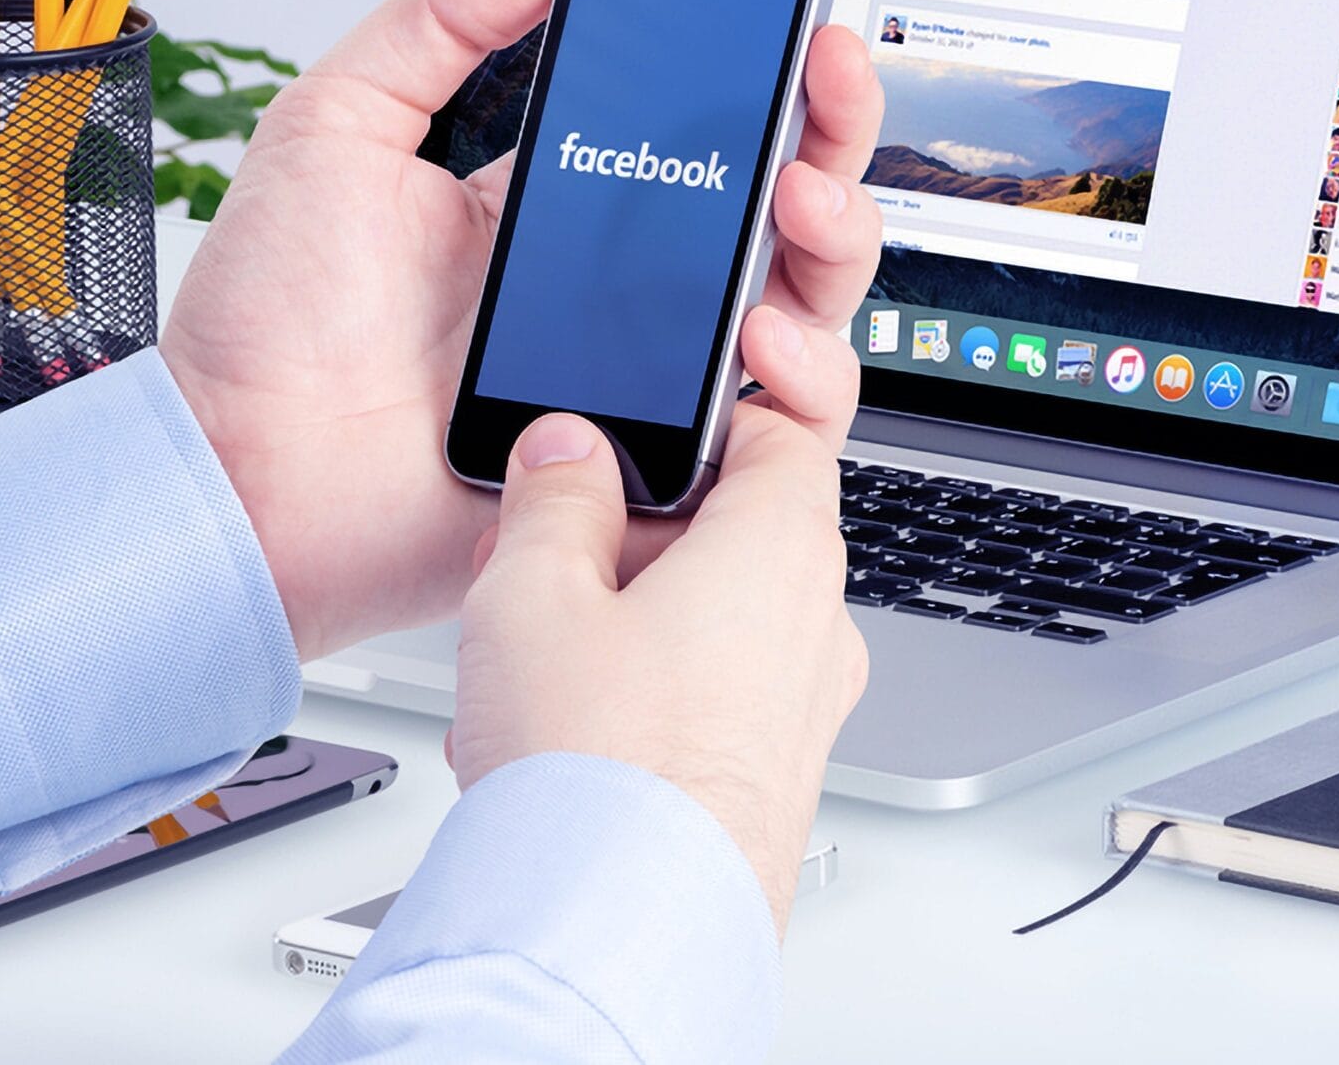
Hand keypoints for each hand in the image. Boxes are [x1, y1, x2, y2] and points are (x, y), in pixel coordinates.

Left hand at [161, 0, 885, 658]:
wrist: (237, 474)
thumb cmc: (266, 325)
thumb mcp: (336, 122)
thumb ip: (438, 18)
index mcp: (557, 206)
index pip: (699, 128)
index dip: (766, 71)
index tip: (795, 12)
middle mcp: (618, 293)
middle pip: (779, 209)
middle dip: (830, 134)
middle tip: (825, 81)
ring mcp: (642, 384)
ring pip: (801, 313)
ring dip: (834, 243)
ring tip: (800, 204)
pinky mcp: (649, 475)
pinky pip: (771, 442)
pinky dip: (803, 382)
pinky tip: (761, 334)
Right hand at [448, 405, 869, 935]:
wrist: (614, 931)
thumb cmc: (595, 767)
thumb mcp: (532, 587)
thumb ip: (554, 496)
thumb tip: (568, 452)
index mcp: (782, 549)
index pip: (786, 429)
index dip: (718, 406)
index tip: (659, 405)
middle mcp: (814, 627)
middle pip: (734, 528)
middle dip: (630, 530)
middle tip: (540, 548)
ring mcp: (799, 712)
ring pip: (709, 619)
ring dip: (617, 615)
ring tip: (524, 650)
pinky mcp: (767, 780)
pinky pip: (704, 698)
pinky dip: (632, 689)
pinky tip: (547, 724)